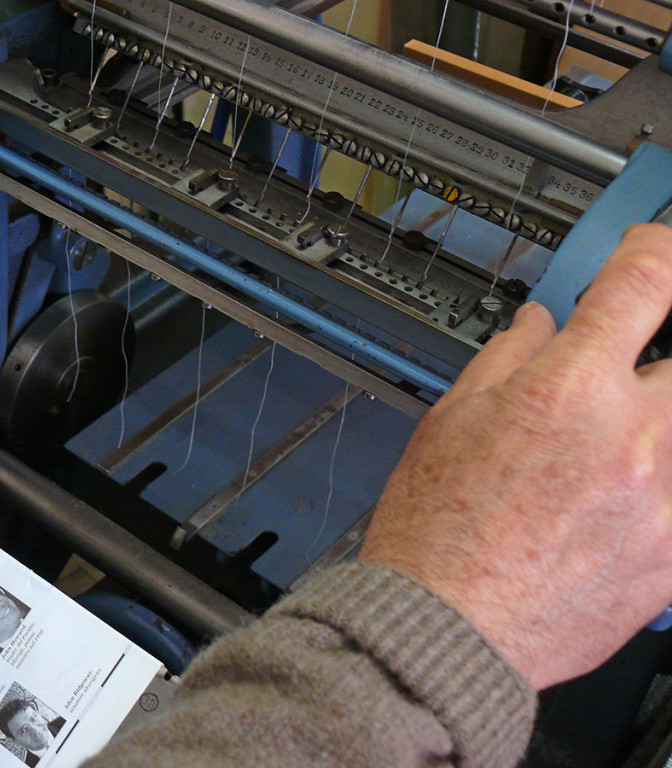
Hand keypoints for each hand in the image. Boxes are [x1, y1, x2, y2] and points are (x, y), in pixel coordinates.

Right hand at [360, 223, 671, 689]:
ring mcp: (667, 499)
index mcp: (568, 390)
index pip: (645, 280)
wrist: (447, 629)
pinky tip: (621, 491)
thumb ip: (507, 357)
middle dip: (661, 347)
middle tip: (632, 361)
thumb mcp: (450, 420)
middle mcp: (634, 437)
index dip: (653, 249)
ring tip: (618, 435)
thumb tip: (542, 324)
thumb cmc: (436, 533)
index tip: (645, 256)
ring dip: (661, 414)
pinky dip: (664, 479)